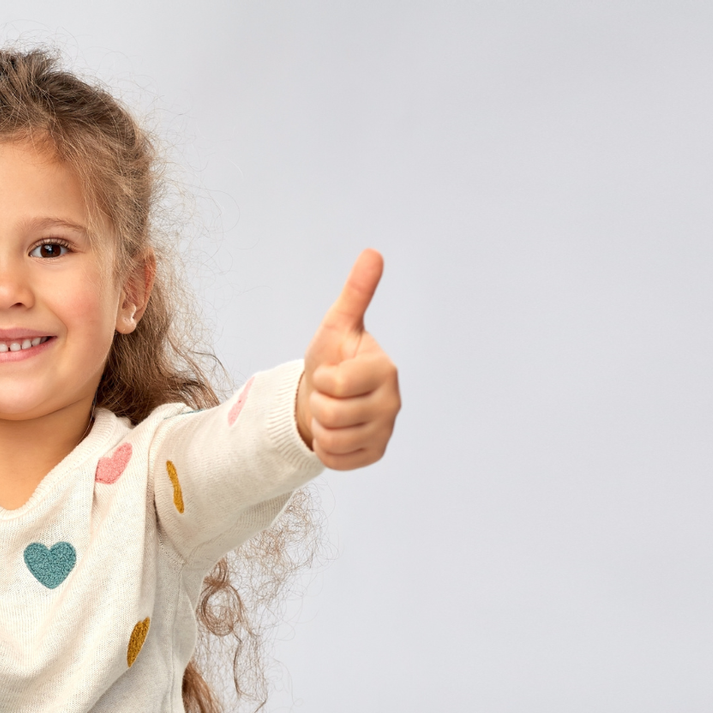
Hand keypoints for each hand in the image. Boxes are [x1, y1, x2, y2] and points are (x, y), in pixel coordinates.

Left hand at [296, 249, 400, 469]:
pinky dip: (325, 448)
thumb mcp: (337, 324)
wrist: (325, 395)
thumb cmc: (332, 357)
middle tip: (329, 394)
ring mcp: (386, 430)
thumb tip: (373, 253)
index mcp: (386, 369)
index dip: (321, 379)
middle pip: (331, 414)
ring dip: (320, 426)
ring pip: (331, 440)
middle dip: (319, 403)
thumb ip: (355, 293)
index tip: (330, 372)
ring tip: (330, 410)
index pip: (337, 384)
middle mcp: (393, 402)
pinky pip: (335, 459)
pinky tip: (334, 431)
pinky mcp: (375, 453)